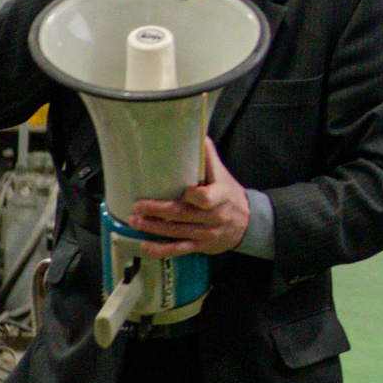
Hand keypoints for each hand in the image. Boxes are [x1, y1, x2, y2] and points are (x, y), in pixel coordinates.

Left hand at [124, 139, 252, 257]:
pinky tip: (145, 246)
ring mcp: (207, 233)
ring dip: (153, 228)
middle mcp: (213, 217)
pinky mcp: (201, 246)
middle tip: (137, 206)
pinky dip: (161, 250)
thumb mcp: (224, 175)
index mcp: (220, 196)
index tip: (181, 189)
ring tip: (134, 221)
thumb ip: (208, 157)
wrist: (248, 223)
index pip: (206, 198)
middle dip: (157, 211)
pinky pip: (179, 249)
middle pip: (183, 215)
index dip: (194, 196)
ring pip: (177, 232)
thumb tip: (195, 133)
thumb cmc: (230, 194)